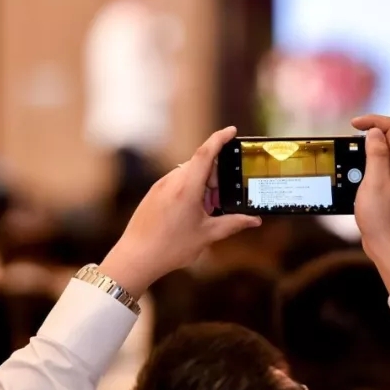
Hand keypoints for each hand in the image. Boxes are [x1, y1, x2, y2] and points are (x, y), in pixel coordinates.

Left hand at [99, 127, 260, 295]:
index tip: (232, 130)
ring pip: (187, 175)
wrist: (136, 258)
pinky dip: (189, 191)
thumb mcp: (207, 235)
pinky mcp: (153, 194)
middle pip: (199, 165)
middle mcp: (172, 181)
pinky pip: (176, 183)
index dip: (220, 138)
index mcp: (187, 187)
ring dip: (201, 186)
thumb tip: (254, 220)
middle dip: (214, 177)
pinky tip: (190, 215)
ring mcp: (160, 186)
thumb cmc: (171, 247)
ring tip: (204, 212)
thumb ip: (233, 224)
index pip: (206, 153)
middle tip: (220, 200)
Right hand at [351, 115, 389, 292]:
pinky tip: (356, 176)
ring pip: (385, 153)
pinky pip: (382, 168)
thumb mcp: (375, 182)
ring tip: (351, 160)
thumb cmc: (383, 219)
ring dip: (367, 150)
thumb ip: (376, 154)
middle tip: (348, 142)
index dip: (373, 120)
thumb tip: (375, 132)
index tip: (352, 125)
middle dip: (369, 134)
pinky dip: (368, 165)